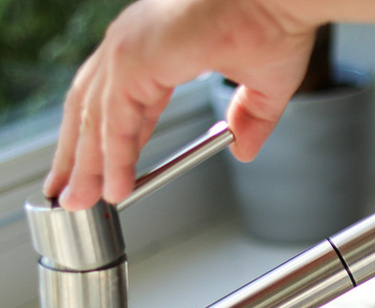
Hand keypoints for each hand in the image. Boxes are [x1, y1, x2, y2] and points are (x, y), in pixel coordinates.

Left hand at [43, 0, 318, 210]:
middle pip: (89, 107)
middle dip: (79, 155)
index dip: (109, 141)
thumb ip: (249, 118)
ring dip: (87, 164)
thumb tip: (243, 149)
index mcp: (156, 43)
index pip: (118, 101)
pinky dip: (111, 157)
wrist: (284, 3)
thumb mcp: (264, 88)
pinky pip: (115, 121)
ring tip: (82, 201)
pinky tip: (114, 187)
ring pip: (94, 118)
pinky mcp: (135, 60)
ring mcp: (129, 47)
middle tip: (71, 192)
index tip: (105, 174)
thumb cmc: (277, 25)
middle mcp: (133, 40)